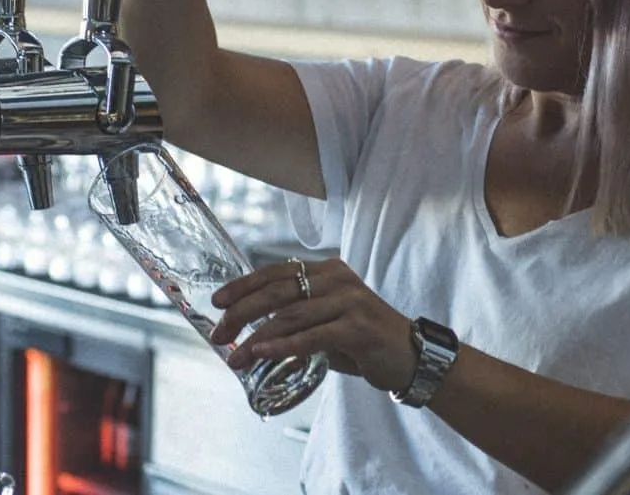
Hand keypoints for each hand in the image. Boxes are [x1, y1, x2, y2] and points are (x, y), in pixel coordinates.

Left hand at [210, 258, 418, 394]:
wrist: (412, 357)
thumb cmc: (365, 340)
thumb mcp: (329, 321)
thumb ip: (299, 319)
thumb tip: (252, 332)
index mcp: (328, 271)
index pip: (277, 272)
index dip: (244, 285)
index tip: (217, 302)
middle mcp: (338, 279)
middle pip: (279, 291)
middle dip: (242, 311)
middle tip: (218, 332)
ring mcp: (349, 301)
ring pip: (291, 315)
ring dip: (256, 336)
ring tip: (234, 355)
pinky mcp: (358, 327)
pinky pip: (312, 336)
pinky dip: (283, 345)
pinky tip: (261, 353)